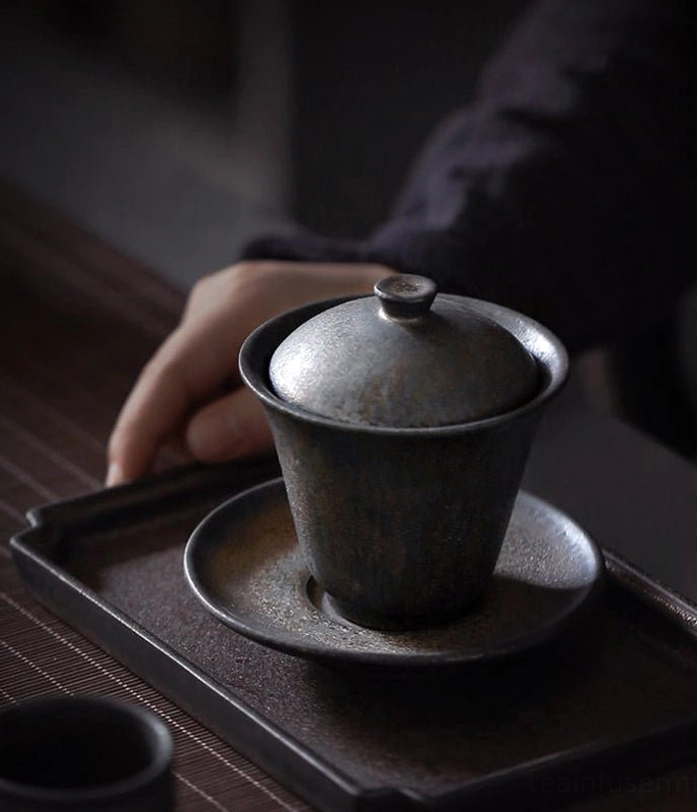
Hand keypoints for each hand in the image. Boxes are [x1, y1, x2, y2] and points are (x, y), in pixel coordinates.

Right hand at [106, 261, 396, 484]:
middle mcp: (220, 296)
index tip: (120, 481)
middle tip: (232, 464)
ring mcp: (224, 301)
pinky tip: (257, 410)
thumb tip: (193, 445)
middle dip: (186, 432)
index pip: (170, 375)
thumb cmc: (368, 337)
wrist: (396, 295)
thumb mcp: (323, 386)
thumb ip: (255, 418)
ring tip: (263, 427)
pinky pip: (211, 372)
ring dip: (210, 418)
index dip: (140, 432)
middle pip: (175, 383)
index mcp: (239, 304)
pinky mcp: (233, 314)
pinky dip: (224, 402)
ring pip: (192, 381)